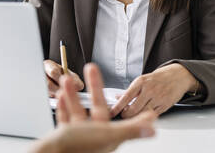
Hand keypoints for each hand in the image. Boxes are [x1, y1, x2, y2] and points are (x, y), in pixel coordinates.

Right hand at [30, 63, 155, 152]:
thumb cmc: (76, 147)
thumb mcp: (107, 134)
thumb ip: (130, 130)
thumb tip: (152, 129)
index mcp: (107, 137)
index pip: (121, 119)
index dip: (127, 108)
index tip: (130, 97)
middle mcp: (93, 136)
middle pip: (97, 108)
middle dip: (94, 88)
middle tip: (91, 68)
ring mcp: (78, 137)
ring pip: (78, 111)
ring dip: (74, 94)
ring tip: (68, 80)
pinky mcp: (63, 137)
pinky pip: (65, 119)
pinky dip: (64, 106)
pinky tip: (62, 95)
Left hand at [111, 63, 197, 117]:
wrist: (178, 75)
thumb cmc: (159, 78)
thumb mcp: (143, 80)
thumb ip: (131, 90)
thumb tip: (118, 97)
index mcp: (141, 82)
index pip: (126, 97)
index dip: (117, 107)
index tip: (111, 112)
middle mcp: (149, 89)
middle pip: (134, 108)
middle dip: (126, 115)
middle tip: (123, 116)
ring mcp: (158, 98)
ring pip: (143, 114)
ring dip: (136, 117)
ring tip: (132, 117)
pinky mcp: (166, 105)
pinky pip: (153, 115)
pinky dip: (147, 117)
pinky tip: (143, 116)